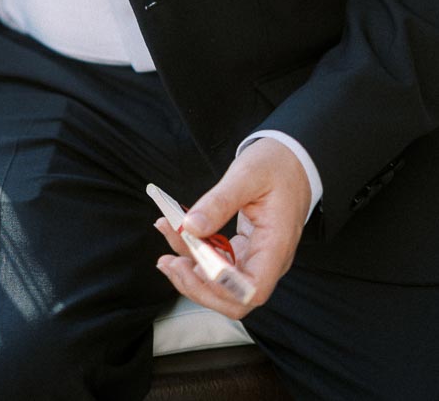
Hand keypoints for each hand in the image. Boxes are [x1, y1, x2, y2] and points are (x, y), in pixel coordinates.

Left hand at [154, 138, 309, 317]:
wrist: (293, 160)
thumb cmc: (277, 165)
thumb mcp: (247, 175)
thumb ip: (220, 201)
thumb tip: (191, 226)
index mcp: (276, 246)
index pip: (252, 290)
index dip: (220, 288)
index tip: (192, 265)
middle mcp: (268, 260)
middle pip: (233, 297)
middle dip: (197, 285)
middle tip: (168, 261)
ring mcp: (256, 258)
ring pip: (221, 283)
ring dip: (189, 269)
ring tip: (165, 234)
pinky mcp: (244, 250)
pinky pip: (218, 261)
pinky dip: (194, 252)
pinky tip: (175, 231)